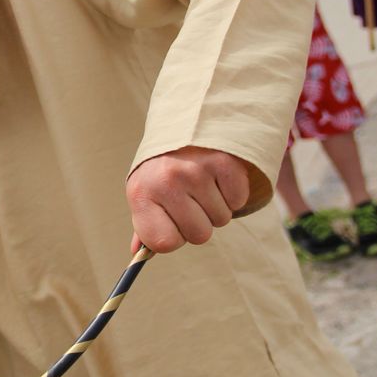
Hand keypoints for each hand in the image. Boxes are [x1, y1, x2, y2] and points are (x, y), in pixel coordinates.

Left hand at [126, 146, 249, 253]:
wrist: (187, 121)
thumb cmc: (163, 167)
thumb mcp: (146, 190)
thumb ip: (146, 224)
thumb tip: (138, 255)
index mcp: (141, 192)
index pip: (163, 243)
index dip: (174, 238)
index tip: (172, 223)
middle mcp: (168, 181)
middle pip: (199, 235)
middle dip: (200, 223)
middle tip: (192, 200)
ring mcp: (197, 171)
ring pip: (221, 219)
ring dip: (217, 207)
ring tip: (204, 183)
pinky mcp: (225, 162)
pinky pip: (238, 201)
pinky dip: (233, 194)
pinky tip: (219, 175)